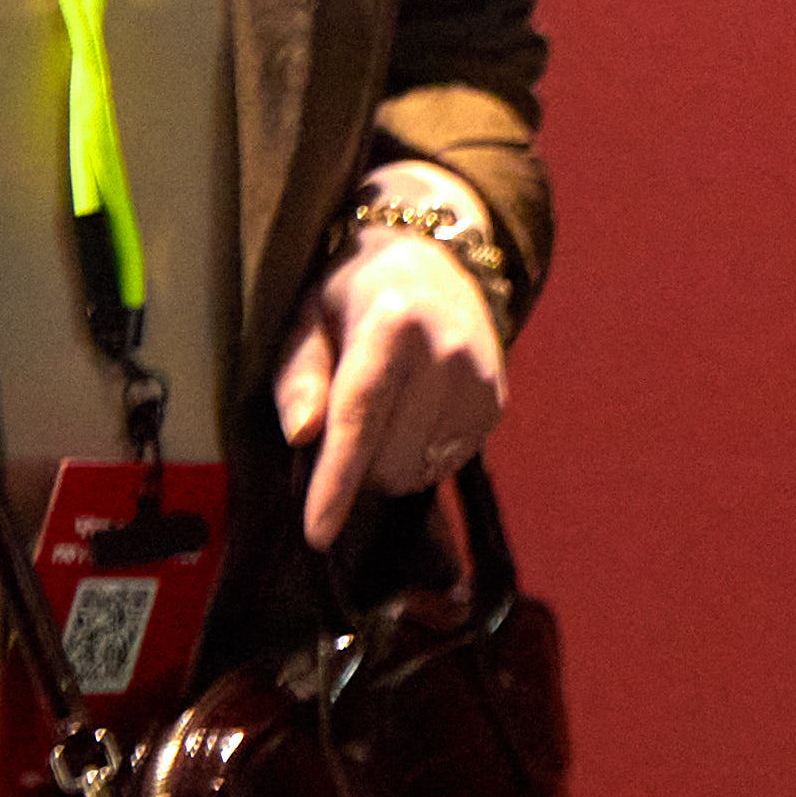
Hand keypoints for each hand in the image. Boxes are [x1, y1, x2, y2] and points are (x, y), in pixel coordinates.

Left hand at [274, 188, 509, 546]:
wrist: (438, 262)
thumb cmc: (355, 294)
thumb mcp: (307, 317)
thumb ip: (298, 375)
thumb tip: (303, 435)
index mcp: (393, 323)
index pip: (360, 417)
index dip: (336, 481)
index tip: (318, 534)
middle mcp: (449, 350)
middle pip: (387, 455)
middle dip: (353, 464)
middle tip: (341, 428)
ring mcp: (481, 376)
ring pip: (418, 468)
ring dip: (384, 465)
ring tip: (377, 421)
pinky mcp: (497, 401)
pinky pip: (446, 463)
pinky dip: (416, 458)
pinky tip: (410, 420)